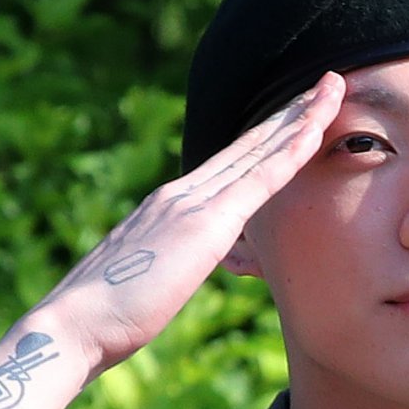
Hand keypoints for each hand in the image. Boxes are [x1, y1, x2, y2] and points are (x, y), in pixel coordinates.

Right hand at [34, 71, 344, 381]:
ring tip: (333, 86)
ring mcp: (192, 203)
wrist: (75, 325)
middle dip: (288, 112)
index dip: (263, 136)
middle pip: (247, 144)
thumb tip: (168, 277)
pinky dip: (291, 151)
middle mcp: (181, 194)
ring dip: (300, 117)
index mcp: (166, 208)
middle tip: (325, 82)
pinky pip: (260, 179)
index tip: (292, 115)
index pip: (227, 164)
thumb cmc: (102, 320)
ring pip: (259, 150)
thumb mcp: (143, 285)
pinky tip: (316, 129)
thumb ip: (162, 269)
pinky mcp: (206, 224)